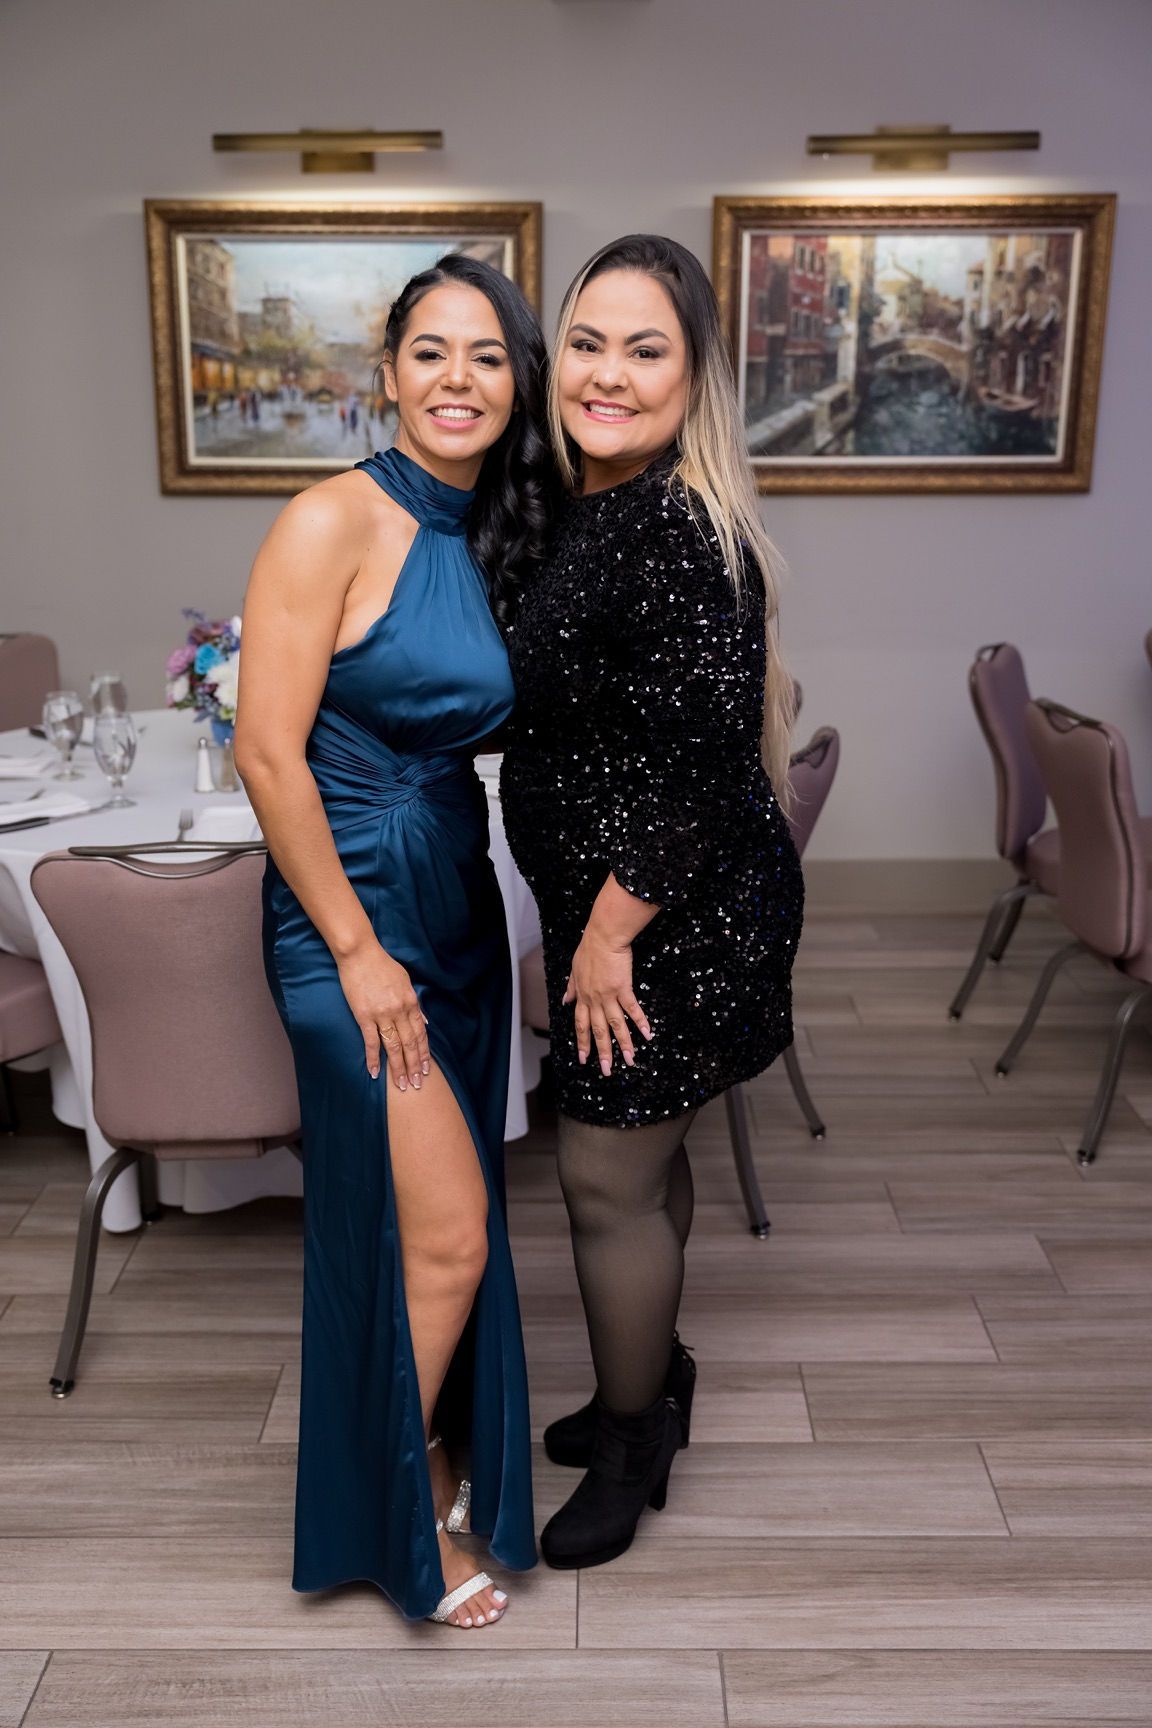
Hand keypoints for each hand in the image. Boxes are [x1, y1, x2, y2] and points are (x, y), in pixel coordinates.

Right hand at [337, 941, 429, 1090]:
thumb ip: (414, 1003)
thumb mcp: (405, 981)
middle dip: (414, 1066)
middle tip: (417, 1084)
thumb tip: (423, 1021)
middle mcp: (400, 1011)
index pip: (421, 1034)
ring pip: (394, 1047)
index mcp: (411, 1002)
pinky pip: (371, 1042)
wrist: (360, 954)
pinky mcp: (364, 1016)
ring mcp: (382, 1015)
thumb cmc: (382, 965)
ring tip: (401, 1084)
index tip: (426, 1069)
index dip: (424, 1053)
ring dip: (398, 1068)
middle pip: (410, 1044)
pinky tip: (374, 1073)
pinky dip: (373, 1059)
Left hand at [563, 926, 652, 1075]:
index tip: (584, 1059)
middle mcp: (594, 1000)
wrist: (603, 936)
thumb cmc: (589, 949)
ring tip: (630, 1061)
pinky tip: (648, 1034)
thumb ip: (571, 987)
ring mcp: (608, 996)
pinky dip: (640, 1022)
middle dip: (602, 1052)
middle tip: (607, 1070)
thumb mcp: (574, 970)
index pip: (581, 1025)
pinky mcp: (623, 988)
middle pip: (598, 1031)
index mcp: (582, 996)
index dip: (582, 1042)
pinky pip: (632, 1009)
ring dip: (623, 1044)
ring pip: (616, 1025)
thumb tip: (565, 1000)